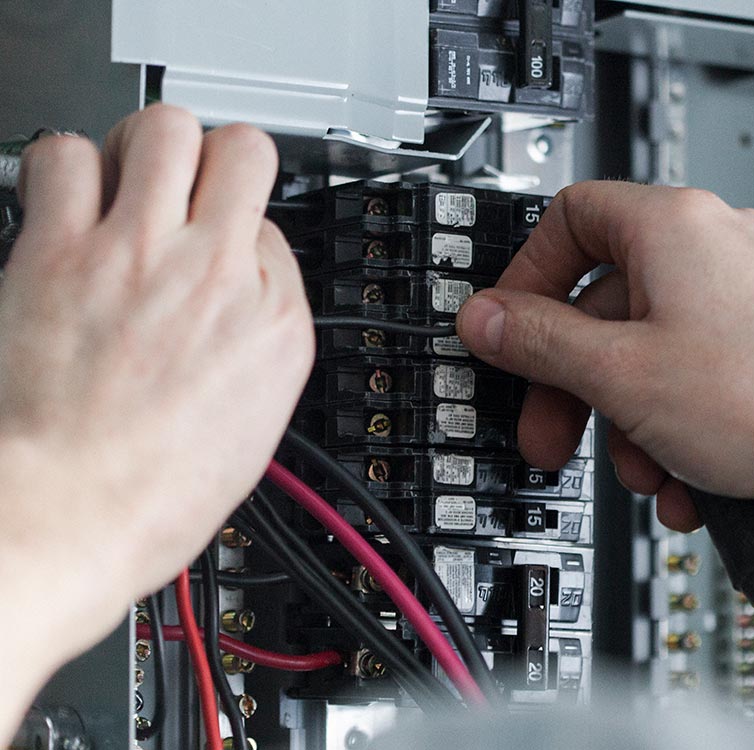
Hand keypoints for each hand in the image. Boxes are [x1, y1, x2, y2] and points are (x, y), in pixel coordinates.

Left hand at [0, 106, 313, 655]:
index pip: (274, 234)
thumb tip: (240, 296)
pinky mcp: (60, 251)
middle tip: (188, 187)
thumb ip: (257, 344)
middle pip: (240, 150)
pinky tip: (66, 203)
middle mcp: (217, 274)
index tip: (221, 252)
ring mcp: (140, 255)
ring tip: (126, 181)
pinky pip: (64, 156)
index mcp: (274, 324)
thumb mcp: (254, 429)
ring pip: (163, 129)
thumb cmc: (150, 497)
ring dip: (146, 146)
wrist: (64, 519)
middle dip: (216, 159)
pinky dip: (65, 167)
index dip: (242, 240)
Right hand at [457, 181, 753, 530]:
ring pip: (648, 350)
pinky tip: (683, 478)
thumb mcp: (620, 374)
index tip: (509, 332)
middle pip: (604, 302)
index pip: (567, 220)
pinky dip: (674, 424)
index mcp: (670, 225)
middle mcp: (713, 245)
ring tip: (643, 471)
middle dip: (573, 382)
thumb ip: (537, 342)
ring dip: (628, 420)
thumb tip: (486, 319)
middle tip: (553, 431)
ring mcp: (746, 292)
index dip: (525, 278)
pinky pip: (693, 373)